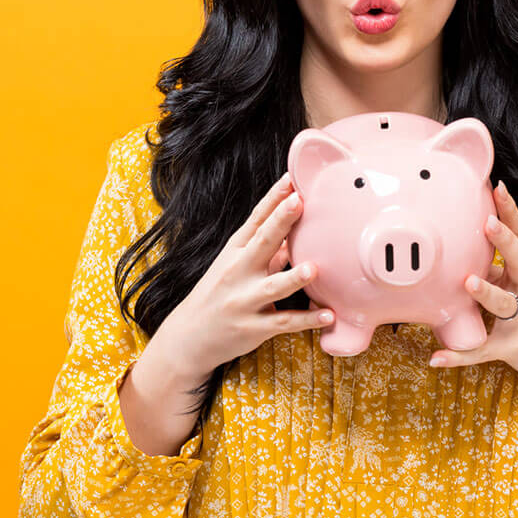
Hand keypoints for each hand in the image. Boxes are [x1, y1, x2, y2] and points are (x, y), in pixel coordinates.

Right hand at [150, 172, 333, 387]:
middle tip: (299, 202)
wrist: (188, 338)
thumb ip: (267, 248)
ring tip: (314, 268)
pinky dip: (307, 320)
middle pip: (262, 243)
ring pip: (273, 288)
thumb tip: (294, 228)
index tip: (290, 179)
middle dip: (280, 222)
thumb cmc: (217, 295)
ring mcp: (245, 301)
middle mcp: (238, 272)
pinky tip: (328, 315)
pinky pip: (284, 323)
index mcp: (235, 251)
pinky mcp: (254, 328)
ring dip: (293, 278)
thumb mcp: (235, 265)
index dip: (273, 199)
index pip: (256, 219)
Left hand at [429, 180, 517, 393]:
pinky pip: (484, 350)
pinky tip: (436, 357)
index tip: (498, 188)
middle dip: (504, 241)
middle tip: (488, 223)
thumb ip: (504, 270)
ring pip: (503, 304)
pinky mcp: (515, 347)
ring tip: (468, 282)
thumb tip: (471, 254)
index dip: (510, 212)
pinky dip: (459, 355)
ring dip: (486, 293)